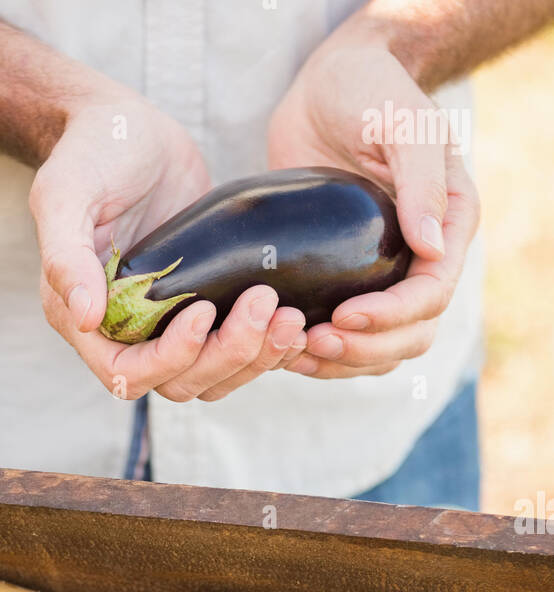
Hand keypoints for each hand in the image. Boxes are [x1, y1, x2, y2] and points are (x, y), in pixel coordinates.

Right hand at [30, 100, 306, 402]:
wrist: (129, 129)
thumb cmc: (91, 152)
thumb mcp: (66, 192)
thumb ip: (66, 254)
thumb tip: (84, 316)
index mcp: (82, 318)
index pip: (126, 374)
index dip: (169, 357)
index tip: (201, 311)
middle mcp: (124, 333)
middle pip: (180, 382)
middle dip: (227, 354)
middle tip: (265, 304)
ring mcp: (167, 324)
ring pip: (214, 376)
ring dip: (256, 357)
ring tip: (290, 315)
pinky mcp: (204, 306)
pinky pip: (236, 351)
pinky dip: (267, 347)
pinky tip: (296, 315)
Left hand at [267, 42, 479, 379]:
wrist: (327, 87)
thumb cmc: (369, 91)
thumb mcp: (399, 123)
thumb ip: (420, 180)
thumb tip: (432, 247)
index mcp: (449, 225)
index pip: (431, 295)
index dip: (391, 316)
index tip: (344, 316)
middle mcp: (423, 258)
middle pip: (410, 336)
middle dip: (364, 349)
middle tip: (314, 342)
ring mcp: (384, 275)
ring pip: (379, 349)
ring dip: (340, 362)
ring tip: (293, 354)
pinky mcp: (345, 282)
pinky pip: (344, 337)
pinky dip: (319, 354)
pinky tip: (283, 350)